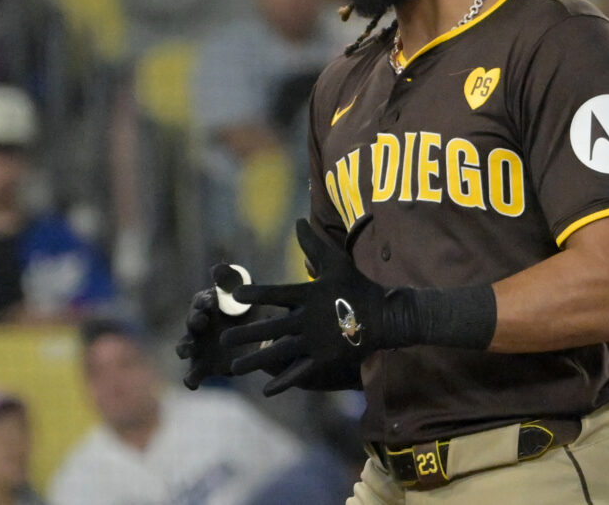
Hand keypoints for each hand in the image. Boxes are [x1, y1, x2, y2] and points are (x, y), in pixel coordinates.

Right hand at [175, 263, 254, 389]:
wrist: (262, 340)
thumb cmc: (249, 311)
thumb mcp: (245, 293)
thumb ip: (231, 280)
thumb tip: (217, 267)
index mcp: (207, 305)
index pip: (200, 301)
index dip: (203, 302)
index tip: (211, 302)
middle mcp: (198, 325)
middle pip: (191, 322)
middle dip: (194, 320)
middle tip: (202, 320)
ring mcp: (199, 347)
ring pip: (184, 347)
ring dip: (185, 347)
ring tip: (189, 350)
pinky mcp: (204, 366)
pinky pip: (192, 375)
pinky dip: (190, 379)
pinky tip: (192, 383)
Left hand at [220, 219, 402, 395]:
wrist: (384, 316)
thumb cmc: (356, 285)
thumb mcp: (336, 261)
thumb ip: (313, 245)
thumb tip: (298, 220)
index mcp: (309, 294)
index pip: (276, 293)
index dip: (255, 294)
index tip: (235, 295)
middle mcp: (309, 318)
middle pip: (272, 328)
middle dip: (246, 334)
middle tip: (224, 339)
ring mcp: (317, 341)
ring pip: (280, 353)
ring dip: (256, 361)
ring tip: (235, 368)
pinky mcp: (325, 358)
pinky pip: (300, 372)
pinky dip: (283, 382)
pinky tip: (266, 389)